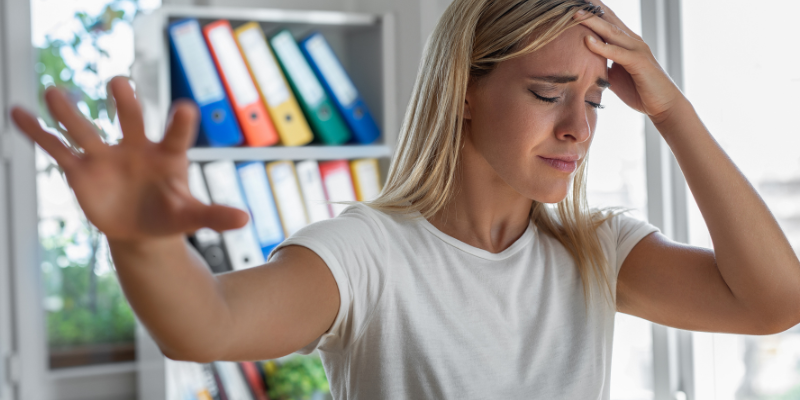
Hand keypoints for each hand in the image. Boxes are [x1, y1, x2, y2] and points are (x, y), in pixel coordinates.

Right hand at [11, 76, 248, 240]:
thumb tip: (245, 220)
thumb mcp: (192, 217)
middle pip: (130, 121)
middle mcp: (135, 147)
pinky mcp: (80, 170)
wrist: (142, 226)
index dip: (180, 124)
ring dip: (71, 112)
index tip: (186, 108)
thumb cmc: (171, 214)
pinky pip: (56, 149)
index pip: (176, 136)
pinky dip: (37, 133)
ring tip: (54, 91)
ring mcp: (106, 156)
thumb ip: (214, 215)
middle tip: (120, 83)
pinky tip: (18, 112)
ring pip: (86, 130)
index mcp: (167, 155)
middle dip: (125, 104)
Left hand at [574, 1, 684, 123]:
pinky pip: (617, 53)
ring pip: (611, 32)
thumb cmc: (639, 90)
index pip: (605, 21)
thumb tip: (583, 64)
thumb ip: (602, 64)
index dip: (591, 11)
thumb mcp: (614, 75)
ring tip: (575, 13)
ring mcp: (637, 49)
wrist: (664, 105)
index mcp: (625, 42)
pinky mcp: (639, 62)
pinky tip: (587, 40)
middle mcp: (632, 40)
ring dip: (592, 21)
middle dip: (591, 8)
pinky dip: (602, 47)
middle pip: (608, 19)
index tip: (573, 3)